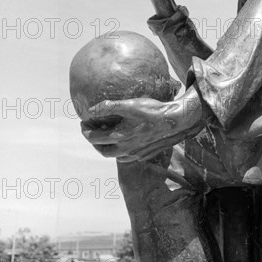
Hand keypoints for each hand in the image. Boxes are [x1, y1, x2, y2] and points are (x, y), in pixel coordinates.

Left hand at [80, 86, 206, 161]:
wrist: (177, 121)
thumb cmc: (153, 111)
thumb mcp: (129, 104)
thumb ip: (108, 107)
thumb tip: (90, 110)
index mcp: (119, 137)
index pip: (94, 138)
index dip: (86, 130)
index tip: (84, 123)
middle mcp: (126, 149)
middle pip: (103, 151)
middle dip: (95, 142)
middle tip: (93, 132)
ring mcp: (137, 154)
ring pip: (117, 156)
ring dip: (109, 148)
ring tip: (109, 136)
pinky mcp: (147, 154)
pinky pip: (129, 157)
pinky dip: (123, 151)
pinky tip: (127, 141)